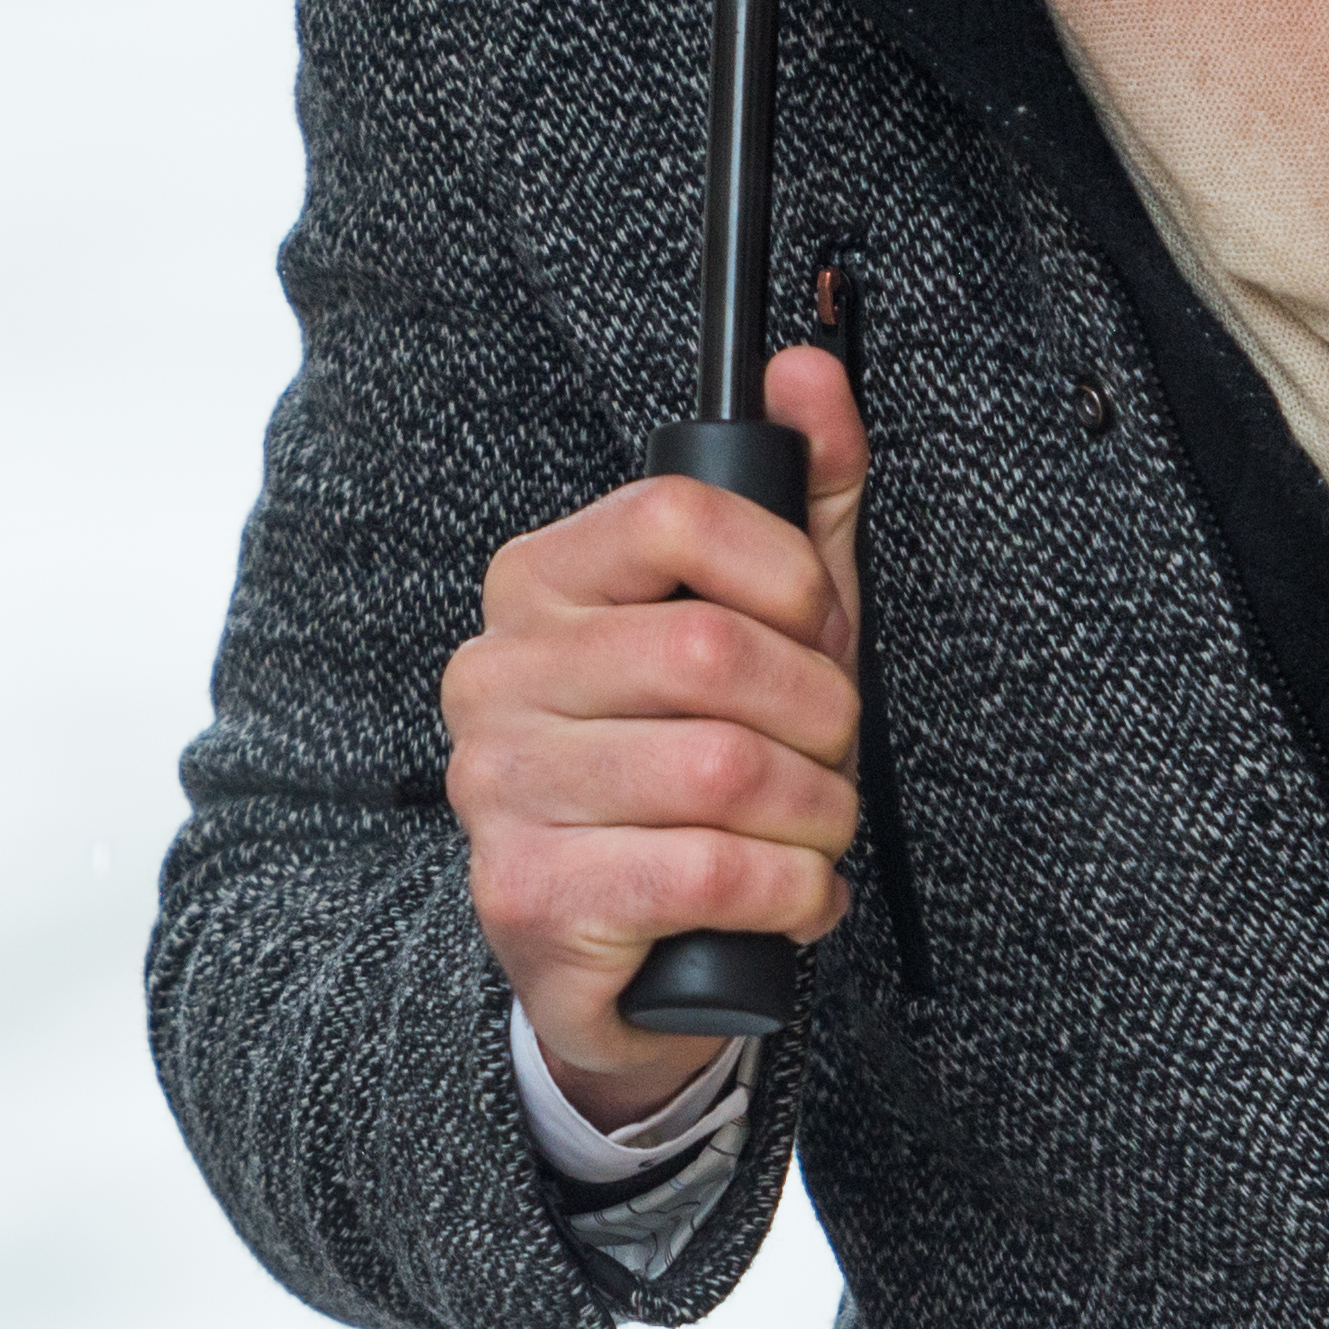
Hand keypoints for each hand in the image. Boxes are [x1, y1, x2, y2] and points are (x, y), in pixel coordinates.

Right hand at [450, 346, 867, 1127]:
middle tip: (834, 754)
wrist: (621, 959)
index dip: (786, 574)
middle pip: (711, 654)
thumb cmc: (697, 771)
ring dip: (816, 814)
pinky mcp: (526, 897)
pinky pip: (706, 871)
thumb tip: (811, 369)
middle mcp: (495, 676)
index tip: (821, 629)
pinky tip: (793, 896)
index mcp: (538, 584)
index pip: (673, 514)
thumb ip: (803, 495)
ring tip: (818, 830)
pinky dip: (790, 892)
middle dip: (821, 715)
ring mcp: (496, 788)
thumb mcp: (766, 625)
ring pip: (722, 771)